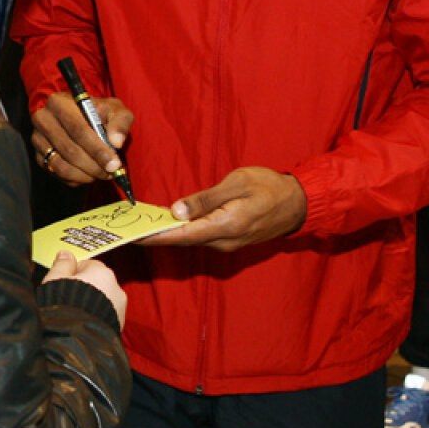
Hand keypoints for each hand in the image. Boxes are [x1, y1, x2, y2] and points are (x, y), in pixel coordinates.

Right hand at [31, 91, 133, 187]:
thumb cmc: (98, 113)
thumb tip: (117, 142)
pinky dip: (77, 178)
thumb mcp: (114, 109)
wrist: (80, 116)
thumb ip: (120, 122)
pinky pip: (58, 174)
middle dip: (94, 165)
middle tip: (111, 172)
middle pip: (69, 149)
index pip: (78, 130)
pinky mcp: (38, 156)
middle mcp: (43, 119)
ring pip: (61, 166)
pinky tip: (90, 173)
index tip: (114, 163)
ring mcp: (37, 139)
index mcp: (59, 102)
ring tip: (103, 173)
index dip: (97, 149)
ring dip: (86, 174)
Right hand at [42, 250, 126, 328]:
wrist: (76, 342)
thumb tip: (66, 254)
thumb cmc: (63, 307)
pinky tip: (83, 325)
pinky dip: (97, 318)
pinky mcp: (120, 326)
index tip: (63, 282)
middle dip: (84, 289)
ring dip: (92, 304)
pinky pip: (106, 316)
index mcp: (101, 272)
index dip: (72, 273)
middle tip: (67, 299)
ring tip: (75, 314)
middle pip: (97, 282)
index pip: (87, 265)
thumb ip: (61, 265)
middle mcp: (115, 288)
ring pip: (103, 300)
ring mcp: (120, 308)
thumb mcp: (55, 280)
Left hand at [140, 166, 307, 251]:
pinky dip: (184, 231)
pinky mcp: (230, 240)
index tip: (133, 236)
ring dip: (169, 234)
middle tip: (130, 228)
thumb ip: (206, 199)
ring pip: (192, 240)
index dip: (156, 236)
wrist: (298, 203)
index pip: (182, 235)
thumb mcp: (236, 183)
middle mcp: (225, 241)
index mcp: (225, 226)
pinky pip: (201, 238)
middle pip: (184, 240)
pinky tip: (170, 222)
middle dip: (156, 235)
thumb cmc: (268, 187)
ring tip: (143, 223)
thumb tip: (176, 211)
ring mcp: (228, 244)